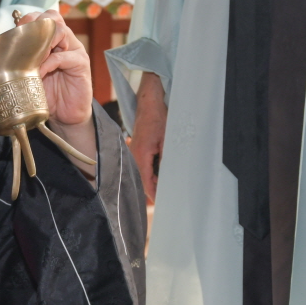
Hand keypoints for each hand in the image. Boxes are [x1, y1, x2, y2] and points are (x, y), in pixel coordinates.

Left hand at [21, 11, 92, 126]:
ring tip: (32, 58)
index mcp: (52, 39)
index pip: (41, 17)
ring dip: (43, 42)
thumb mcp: (29, 74)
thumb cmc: (46, 93)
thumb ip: (20, 61)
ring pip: (61, 31)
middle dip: (35, 25)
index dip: (28, 20)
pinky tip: (40, 73)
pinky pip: (65, 57)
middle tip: (24, 41)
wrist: (64, 115)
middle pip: (52, 17)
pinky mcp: (81, 64)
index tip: (15, 33)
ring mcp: (75, 50)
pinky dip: (49, 63)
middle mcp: (65, 40)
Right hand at [131, 72, 166, 202]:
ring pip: (143, 174)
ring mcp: (133, 152)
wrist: (150, 101)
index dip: (156, 195)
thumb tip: (172, 178)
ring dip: (154, 180)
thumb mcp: (168, 140)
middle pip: (143, 181)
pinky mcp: (136, 148)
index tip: (166, 203)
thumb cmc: (159, 117)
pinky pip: (143, 165)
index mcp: (140, 156)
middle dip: (156, 190)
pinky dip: (152, 171)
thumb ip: (168, 160)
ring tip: (169, 187)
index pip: (146, 184)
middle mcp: (133, 156)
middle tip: (171, 197)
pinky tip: (162, 172)